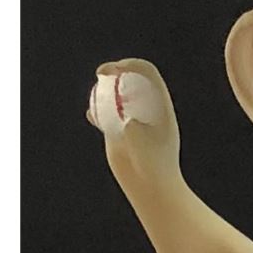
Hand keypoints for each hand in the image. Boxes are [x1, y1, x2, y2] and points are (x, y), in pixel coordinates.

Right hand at [85, 57, 181, 194]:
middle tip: (101, 73)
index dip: (131, 65)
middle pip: (129, 77)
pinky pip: (104, 112)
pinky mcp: (118, 129)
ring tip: (98, 103)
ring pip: (114, 93)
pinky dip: (96, 111)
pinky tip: (92, 118)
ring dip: (102, 91)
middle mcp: (146, 107)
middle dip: (114, 71)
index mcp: (160, 105)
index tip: (115, 69)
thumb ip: (139, 133)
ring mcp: (131, 116)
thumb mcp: (146, 150)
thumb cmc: (153, 169)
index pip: (147, 72)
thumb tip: (129, 122)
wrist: (151, 187)